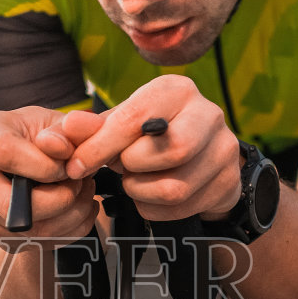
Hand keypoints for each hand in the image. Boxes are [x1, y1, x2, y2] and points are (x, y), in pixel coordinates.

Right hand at [0, 106, 97, 242]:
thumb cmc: (49, 137)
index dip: (43, 166)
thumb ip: (68, 130)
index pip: (5, 154)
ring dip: (71, 216)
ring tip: (84, 194)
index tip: (65, 166)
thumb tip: (60, 148)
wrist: (39, 161)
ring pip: (29, 230)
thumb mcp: (62, 123)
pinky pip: (37, 243)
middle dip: (59, 200)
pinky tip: (76, 209)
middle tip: (80, 185)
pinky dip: (69, 230)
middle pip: (9, 204)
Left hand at [58, 77, 241, 221]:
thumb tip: (68, 129)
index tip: (77, 166)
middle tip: (122, 167)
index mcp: (176, 90)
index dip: (100, 147)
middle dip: (134, 167)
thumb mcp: (120, 123)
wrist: (198, 156)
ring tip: (135, 181)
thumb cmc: (151, 135)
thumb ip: (92, 129)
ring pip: (176, 187)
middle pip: (172, 150)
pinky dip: (155, 208)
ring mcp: (224, 150)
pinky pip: (183, 208)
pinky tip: (150, 196)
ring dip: (142, 192)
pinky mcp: (228, 182)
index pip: (136, 119)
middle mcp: (208, 114)